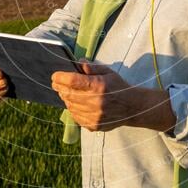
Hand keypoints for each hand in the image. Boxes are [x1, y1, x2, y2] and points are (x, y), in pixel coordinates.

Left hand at [51, 62, 175, 132]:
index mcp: (98, 85)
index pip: (72, 81)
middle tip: (57, 83)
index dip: (60, 78)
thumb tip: (77, 62)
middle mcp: (95, 101)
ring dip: (66, 99)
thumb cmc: (119, 86)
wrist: (132, 107)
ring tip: (67, 93)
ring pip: (70, 106)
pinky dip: (73, 109)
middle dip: (60, 88)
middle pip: (68, 94)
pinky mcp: (93, 125)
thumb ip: (91, 67)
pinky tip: (76, 104)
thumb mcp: (107, 72)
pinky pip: (76, 117)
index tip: (55, 75)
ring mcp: (94, 116)